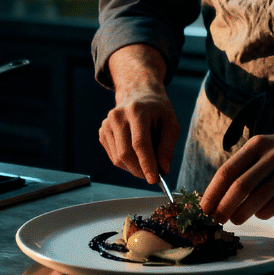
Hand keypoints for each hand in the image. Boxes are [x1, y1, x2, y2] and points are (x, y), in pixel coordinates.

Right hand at [101, 44, 180, 184]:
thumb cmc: (157, 111)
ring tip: (147, 162)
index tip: (155, 179)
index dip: (147, 164)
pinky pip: (113, 157)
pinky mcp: (102, 132)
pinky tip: (136, 153)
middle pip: (126, 154)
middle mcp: (118, 116)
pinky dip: (126, 163)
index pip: (140, 143)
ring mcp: (107, 124)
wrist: (139, 95)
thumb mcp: (171, 124)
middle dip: (141, 170)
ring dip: (134, 168)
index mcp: (137, 110)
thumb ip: (167, 147)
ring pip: (118, 159)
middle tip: (154, 176)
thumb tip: (163, 169)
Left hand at [199, 129, 273, 224]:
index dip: (212, 192)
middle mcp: (271, 155)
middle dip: (224, 207)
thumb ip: (245, 166)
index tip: (203, 208)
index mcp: (256, 145)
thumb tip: (218, 194)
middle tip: (216, 220)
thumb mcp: (265, 148)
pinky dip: (264, 213)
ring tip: (235, 220)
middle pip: (239, 186)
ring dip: (242, 213)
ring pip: (258, 198)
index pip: (227, 171)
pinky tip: (260, 213)